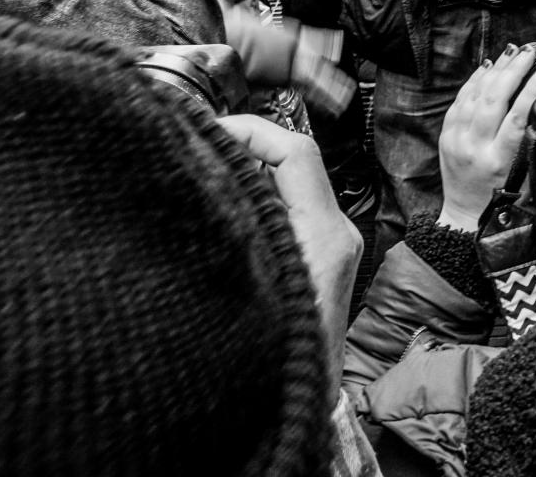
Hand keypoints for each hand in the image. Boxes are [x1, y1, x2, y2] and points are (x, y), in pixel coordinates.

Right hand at [218, 113, 362, 372]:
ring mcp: (332, 245)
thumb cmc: (283, 354)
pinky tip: (222, 205)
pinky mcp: (321, 258)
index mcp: (325, 235)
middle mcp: (337, 233)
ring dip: (248, 170)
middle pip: (291, 162)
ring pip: (288, 183)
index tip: (210, 132)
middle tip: (199, 146)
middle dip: (245, 146)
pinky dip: (255, 195)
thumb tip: (210, 171)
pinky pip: (288, 207)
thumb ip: (239, 226)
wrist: (304, 404)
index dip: (250, 132)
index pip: (294, 153)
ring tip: (203, 171)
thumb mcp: (254, 283)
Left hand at [438, 48, 535, 230]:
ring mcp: (456, 140)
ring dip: (495, 71)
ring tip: (511, 54)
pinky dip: (474, 81)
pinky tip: (487, 69)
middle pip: (494, 98)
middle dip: (513, 71)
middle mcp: (474, 148)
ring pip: (475, 95)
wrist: (465, 215)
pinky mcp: (446, 135)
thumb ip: (531, 146)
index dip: (532, 90)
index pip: (517, 117)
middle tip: (528, 54)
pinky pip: (460, 100)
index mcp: (498, 161)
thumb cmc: (500, 200)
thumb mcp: (523, 177)